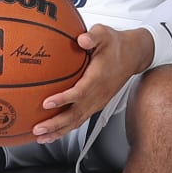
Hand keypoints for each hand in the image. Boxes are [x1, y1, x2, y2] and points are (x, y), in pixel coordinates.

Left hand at [32, 24, 150, 139]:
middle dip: (55, 124)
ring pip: (77, 121)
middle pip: (75, 114)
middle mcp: (98, 94)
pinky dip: (66, 129)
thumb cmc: (116, 45)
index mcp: (98, 78)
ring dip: (59, 131)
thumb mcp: (104, 34)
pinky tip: (54, 132)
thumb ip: (93, 36)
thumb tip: (82, 39)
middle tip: (38, 129)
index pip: (79, 93)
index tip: (46, 103)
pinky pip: (80, 120)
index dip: (63, 100)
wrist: (133, 55)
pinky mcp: (97, 105)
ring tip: (41, 138)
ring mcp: (98, 102)